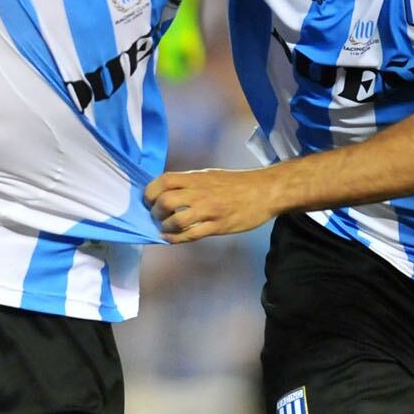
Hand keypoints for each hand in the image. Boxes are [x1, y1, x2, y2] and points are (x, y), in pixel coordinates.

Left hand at [145, 167, 279, 242]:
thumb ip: (190, 182)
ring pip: (176, 221)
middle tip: (156, 216)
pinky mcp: (218, 226)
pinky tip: (172, 238)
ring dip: (165, 227)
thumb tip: (168, 191)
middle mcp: (199, 192)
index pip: (164, 180)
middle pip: (165, 201)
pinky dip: (177, 239)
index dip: (150, 191)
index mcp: (196, 177)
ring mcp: (209, 210)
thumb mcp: (210, 175)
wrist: (264, 191)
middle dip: (155, 212)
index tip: (148, 199)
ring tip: (165, 229)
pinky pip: (192, 235)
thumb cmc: (237, 183)